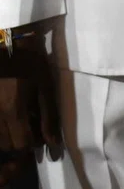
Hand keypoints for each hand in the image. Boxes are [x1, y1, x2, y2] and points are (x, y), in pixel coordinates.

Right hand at [0, 35, 59, 185]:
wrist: (5, 44)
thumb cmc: (30, 63)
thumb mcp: (46, 88)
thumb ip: (49, 118)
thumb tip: (53, 144)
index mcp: (13, 111)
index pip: (22, 144)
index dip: (34, 144)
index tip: (40, 136)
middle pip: (7, 144)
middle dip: (20, 142)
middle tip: (30, 128)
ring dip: (9, 135)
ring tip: (19, 122)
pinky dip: (1, 126)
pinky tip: (8, 115)